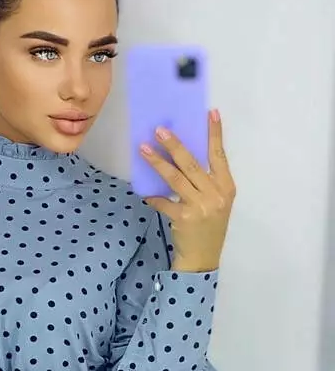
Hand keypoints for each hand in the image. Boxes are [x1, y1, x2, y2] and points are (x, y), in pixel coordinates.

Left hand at [139, 110, 235, 271]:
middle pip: (192, 164)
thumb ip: (205, 182)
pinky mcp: (184, 218)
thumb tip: (182, 157)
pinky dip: (153, 196)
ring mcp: (200, 206)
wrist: (203, 257)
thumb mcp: (216, 202)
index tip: (211, 113)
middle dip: (174, 145)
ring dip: (158, 162)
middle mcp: (215, 194)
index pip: (220, 155)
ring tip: (144, 149)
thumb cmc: (209, 226)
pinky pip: (163, 202)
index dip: (215, 134)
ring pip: (175, 178)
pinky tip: (144, 191)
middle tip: (159, 130)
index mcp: (226, 187)